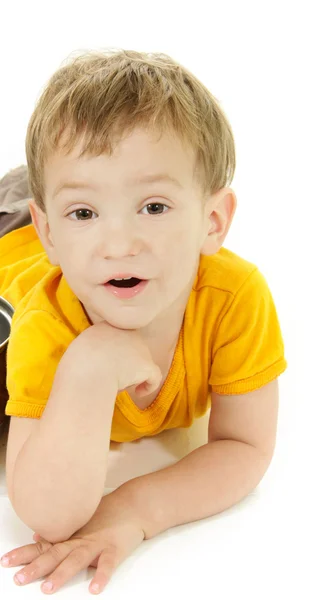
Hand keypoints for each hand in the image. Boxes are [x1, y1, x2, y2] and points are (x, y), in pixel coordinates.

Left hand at [1, 484, 144, 593]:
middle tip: (19, 579)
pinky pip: (107, 564)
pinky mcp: (114, 549)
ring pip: (76, 560)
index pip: (42, 547)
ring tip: (47, 588)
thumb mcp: (80, 523)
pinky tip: (95, 589)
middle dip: (36, 567)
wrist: (133, 506)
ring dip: (61, 574)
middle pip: (54, 554)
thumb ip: (59, 533)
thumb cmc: (106, 516)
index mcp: (70, 537)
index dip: (23, 554)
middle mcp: (80, 540)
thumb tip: (36, 535)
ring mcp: (97, 544)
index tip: (5, 562)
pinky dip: (101, 576)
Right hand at [63, 320, 161, 397]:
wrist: (86, 371)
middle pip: (131, 347)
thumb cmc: (76, 365)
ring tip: (120, 385)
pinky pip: (154, 376)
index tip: (106, 365)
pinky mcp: (147, 364)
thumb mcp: (78, 349)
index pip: (116, 337)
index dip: (114, 352)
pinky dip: (148, 386)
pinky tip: (138, 393)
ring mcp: (139, 347)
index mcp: (106, 326)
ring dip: (134, 373)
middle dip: (126, 362)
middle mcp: (126, 332)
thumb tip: (98, 362)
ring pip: (142, 361)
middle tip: (113, 377)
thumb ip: (91, 350)